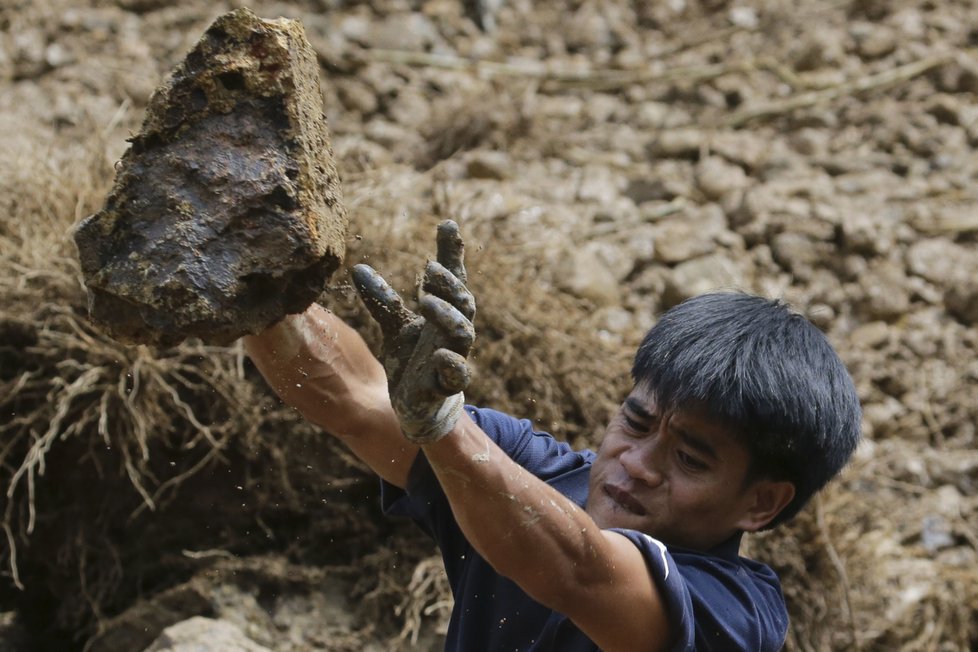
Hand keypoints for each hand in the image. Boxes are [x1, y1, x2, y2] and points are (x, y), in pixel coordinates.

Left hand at [352, 220, 475, 443]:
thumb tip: (358, 268)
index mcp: (442, 314)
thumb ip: (383, 300)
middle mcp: (451, 333)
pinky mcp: (446, 386)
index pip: (453, 279)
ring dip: (448, 315)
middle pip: (463, 303)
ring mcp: (452, 358)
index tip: (447, 224)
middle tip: (430, 269)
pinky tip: (438, 354)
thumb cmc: (412, 362)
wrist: (417, 406)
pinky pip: (457, 374)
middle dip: (449, 285)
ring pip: (463, 333)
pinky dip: (451, 363)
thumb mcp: (395, 326)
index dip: (452, 253)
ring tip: (426, 301)